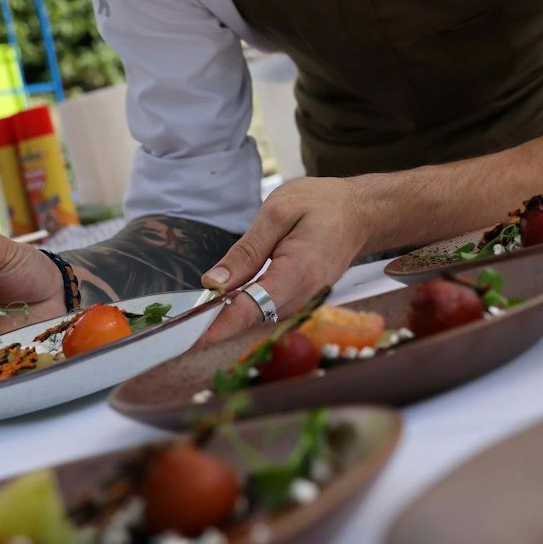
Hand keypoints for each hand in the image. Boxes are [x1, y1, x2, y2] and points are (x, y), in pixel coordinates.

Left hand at [195, 176, 384, 343]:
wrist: (360, 213)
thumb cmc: (323, 205)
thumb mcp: (278, 213)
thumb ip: (246, 251)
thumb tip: (214, 282)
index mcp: (298, 270)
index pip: (253, 307)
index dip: (220, 325)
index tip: (192, 338)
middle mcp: (305, 294)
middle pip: (254, 316)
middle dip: (219, 320)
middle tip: (182, 323)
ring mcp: (306, 300)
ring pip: (260, 315)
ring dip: (231, 314)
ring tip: (202, 311)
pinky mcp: (303, 299)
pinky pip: (269, 309)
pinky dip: (247, 306)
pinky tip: (231, 297)